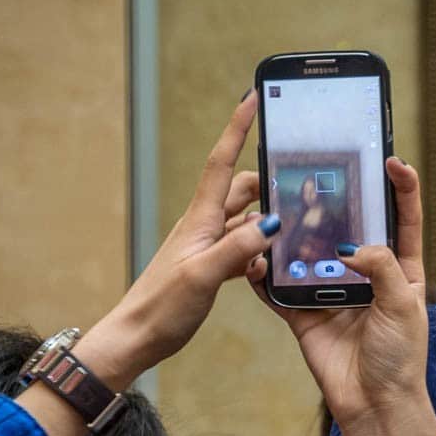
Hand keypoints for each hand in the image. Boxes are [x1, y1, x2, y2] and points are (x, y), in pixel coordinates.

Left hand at [76, 91, 278, 389]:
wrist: (137, 337)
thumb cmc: (161, 307)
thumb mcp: (203, 275)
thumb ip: (238, 249)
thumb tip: (271, 223)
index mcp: (201, 219)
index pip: (221, 162)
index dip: (237, 128)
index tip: (253, 98)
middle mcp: (205, 225)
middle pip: (243, 189)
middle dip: (269, 183)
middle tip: (297, 186)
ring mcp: (208, 245)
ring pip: (247, 220)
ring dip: (267, 225)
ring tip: (290, 236)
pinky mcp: (211, 265)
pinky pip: (243, 248)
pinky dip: (259, 253)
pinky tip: (265, 271)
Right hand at [247, 158, 435, 435]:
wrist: (373, 406)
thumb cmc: (400, 357)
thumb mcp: (404, 305)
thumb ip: (382, 267)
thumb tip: (351, 244)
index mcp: (403, 269)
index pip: (404, 218)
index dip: (402, 187)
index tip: (392, 160)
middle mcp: (367, 274)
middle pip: (351, 228)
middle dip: (338, 202)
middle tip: (322, 177)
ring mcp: (333, 291)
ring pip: (311, 253)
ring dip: (298, 235)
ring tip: (285, 209)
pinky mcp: (305, 312)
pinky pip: (281, 288)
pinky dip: (266, 275)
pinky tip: (255, 256)